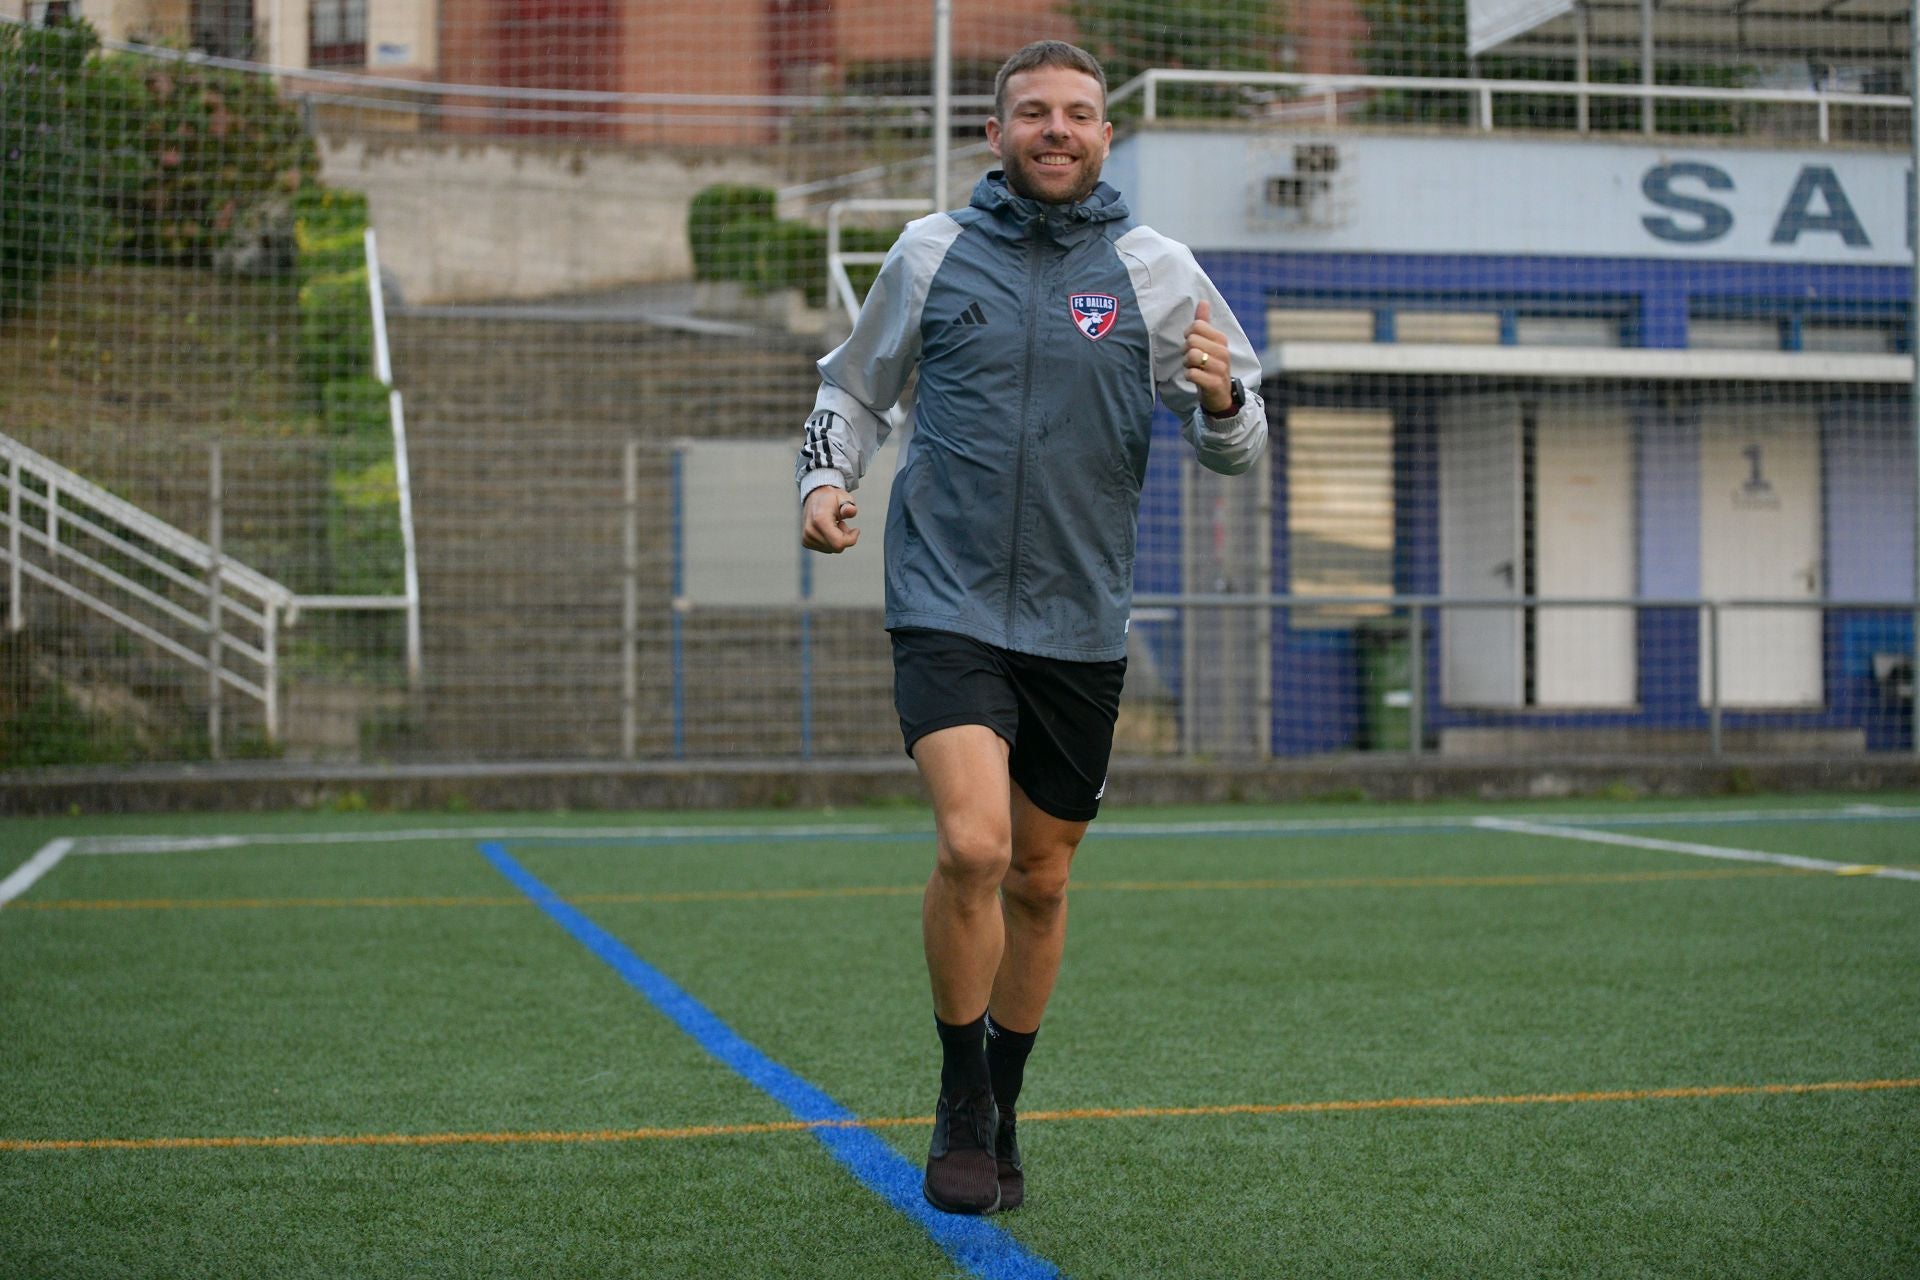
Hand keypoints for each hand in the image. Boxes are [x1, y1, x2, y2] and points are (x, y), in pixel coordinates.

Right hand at [801, 485, 859, 552]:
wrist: (815, 497)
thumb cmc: (832, 498)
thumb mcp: (843, 497)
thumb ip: (848, 506)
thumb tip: (851, 511)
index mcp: (819, 520)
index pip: (839, 543)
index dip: (851, 539)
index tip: (856, 530)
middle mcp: (810, 531)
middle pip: (836, 548)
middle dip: (845, 538)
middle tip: (843, 523)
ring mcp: (806, 538)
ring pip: (832, 549)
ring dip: (838, 539)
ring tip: (834, 524)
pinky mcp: (805, 542)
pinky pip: (826, 549)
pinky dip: (831, 541)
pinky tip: (828, 530)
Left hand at [1184, 299, 1233, 415]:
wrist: (1220, 395)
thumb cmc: (1210, 366)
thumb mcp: (1209, 343)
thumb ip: (1204, 323)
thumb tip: (1203, 301)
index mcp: (1221, 339)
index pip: (1197, 326)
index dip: (1188, 335)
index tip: (1193, 345)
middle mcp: (1223, 352)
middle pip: (1191, 340)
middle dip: (1186, 351)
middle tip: (1193, 360)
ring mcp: (1221, 368)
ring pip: (1192, 355)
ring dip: (1187, 364)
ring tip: (1194, 368)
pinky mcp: (1215, 383)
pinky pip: (1192, 374)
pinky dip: (1189, 376)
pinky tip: (1195, 378)